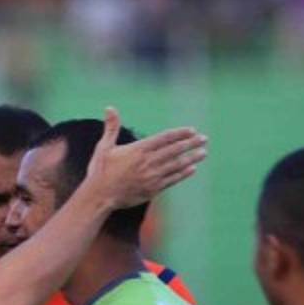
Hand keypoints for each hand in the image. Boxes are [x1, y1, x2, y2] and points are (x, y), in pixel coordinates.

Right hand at [83, 106, 207, 209]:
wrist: (99, 197)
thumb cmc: (100, 171)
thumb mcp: (104, 147)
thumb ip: (111, 127)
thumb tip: (109, 107)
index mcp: (138, 150)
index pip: (165, 138)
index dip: (180, 133)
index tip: (192, 131)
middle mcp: (147, 162)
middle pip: (174, 150)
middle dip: (191, 144)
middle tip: (204, 139)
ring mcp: (151, 177)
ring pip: (176, 165)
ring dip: (192, 158)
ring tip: (203, 153)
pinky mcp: (152, 190)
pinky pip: (172, 180)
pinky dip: (183, 174)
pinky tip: (192, 169)